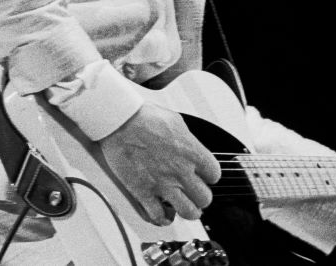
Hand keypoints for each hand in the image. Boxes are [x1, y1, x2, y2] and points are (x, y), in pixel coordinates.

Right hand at [98, 102, 221, 225]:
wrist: (120, 122)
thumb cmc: (144, 117)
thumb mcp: (176, 122)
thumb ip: (187, 140)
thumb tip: (190, 146)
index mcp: (192, 152)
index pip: (214, 175)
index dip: (209, 177)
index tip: (203, 176)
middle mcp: (181, 171)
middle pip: (205, 198)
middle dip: (201, 197)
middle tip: (194, 194)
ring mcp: (163, 184)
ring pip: (188, 212)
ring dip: (188, 211)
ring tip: (184, 207)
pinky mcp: (144, 192)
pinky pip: (158, 216)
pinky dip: (162, 218)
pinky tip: (163, 214)